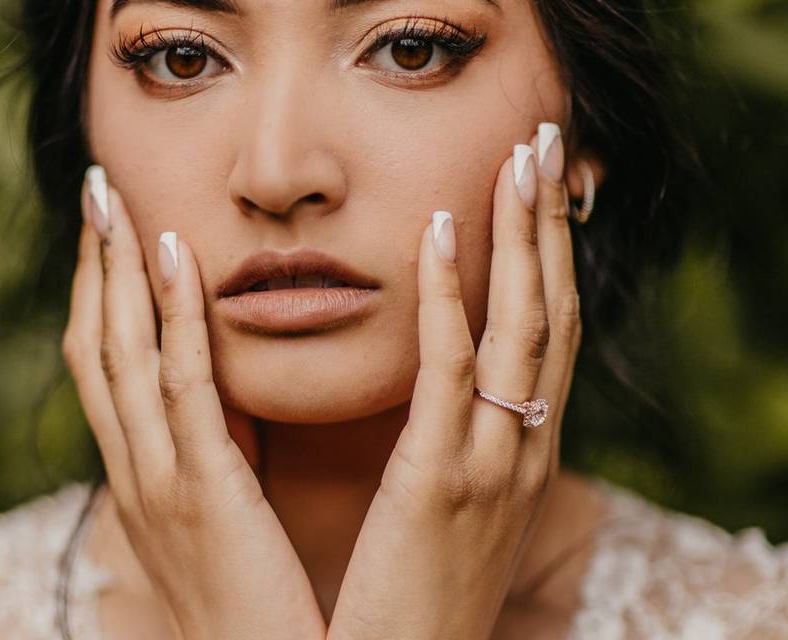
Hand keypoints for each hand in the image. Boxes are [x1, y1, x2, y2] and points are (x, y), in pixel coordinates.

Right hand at [61, 166, 326, 639]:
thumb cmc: (256, 602)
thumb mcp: (225, 514)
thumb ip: (220, 453)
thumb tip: (230, 397)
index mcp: (143, 476)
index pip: (106, 368)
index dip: (99, 294)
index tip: (109, 230)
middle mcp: (135, 471)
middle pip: (96, 347)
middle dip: (90, 266)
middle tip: (94, 188)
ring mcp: (160, 481)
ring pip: (121, 355)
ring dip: (114, 271)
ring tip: (115, 198)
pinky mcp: (203, 493)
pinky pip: (183, 389)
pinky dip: (173, 317)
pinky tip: (172, 254)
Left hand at [327, 123, 581, 639]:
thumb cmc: (417, 592)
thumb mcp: (454, 509)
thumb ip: (456, 444)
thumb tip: (444, 384)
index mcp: (523, 453)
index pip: (547, 335)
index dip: (550, 256)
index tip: (540, 189)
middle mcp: (525, 450)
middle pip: (551, 313)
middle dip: (551, 225)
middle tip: (547, 143)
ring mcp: (493, 463)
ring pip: (522, 327)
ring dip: (522, 236)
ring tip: (520, 159)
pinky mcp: (441, 480)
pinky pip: (454, 370)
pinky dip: (456, 295)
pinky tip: (445, 231)